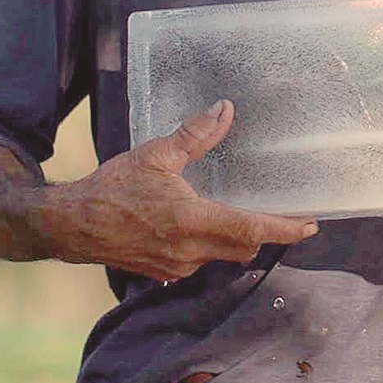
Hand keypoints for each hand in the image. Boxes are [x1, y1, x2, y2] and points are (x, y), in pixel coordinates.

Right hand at [31, 100, 317, 280]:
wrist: (72, 225)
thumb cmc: (112, 188)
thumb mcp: (156, 155)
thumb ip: (195, 135)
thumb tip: (224, 110)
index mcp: (191, 221)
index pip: (251, 230)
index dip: (284, 229)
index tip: (310, 226)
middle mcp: (189, 251)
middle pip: (244, 247)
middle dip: (265, 234)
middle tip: (286, 217)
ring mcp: (177, 266)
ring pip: (222, 255)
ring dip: (236, 238)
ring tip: (245, 214)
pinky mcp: (164, 272)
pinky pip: (200, 260)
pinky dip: (211, 244)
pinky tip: (205, 224)